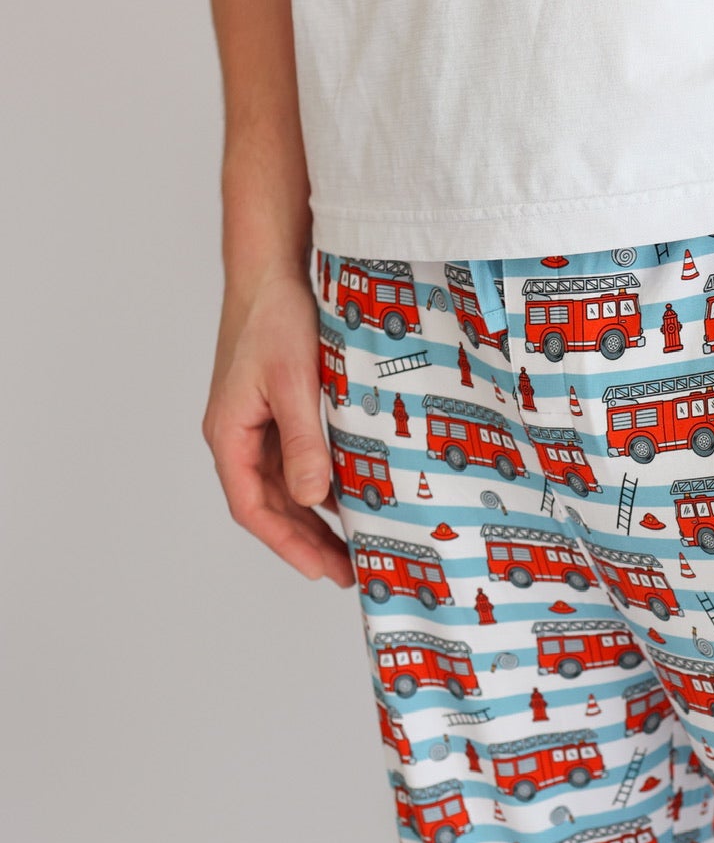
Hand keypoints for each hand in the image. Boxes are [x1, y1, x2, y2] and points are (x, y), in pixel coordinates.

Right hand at [203, 264, 353, 585]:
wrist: (272, 269)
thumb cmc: (275, 317)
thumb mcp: (294, 382)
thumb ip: (302, 440)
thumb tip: (312, 498)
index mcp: (229, 433)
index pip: (253, 507)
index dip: (287, 543)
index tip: (320, 570)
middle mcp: (238, 435)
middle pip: (271, 505)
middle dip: (307, 542)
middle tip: (349, 572)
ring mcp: (257, 425)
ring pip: (285, 487)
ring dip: (316, 519)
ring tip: (354, 548)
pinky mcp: (277, 411)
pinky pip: (297, 462)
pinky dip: (322, 484)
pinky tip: (352, 500)